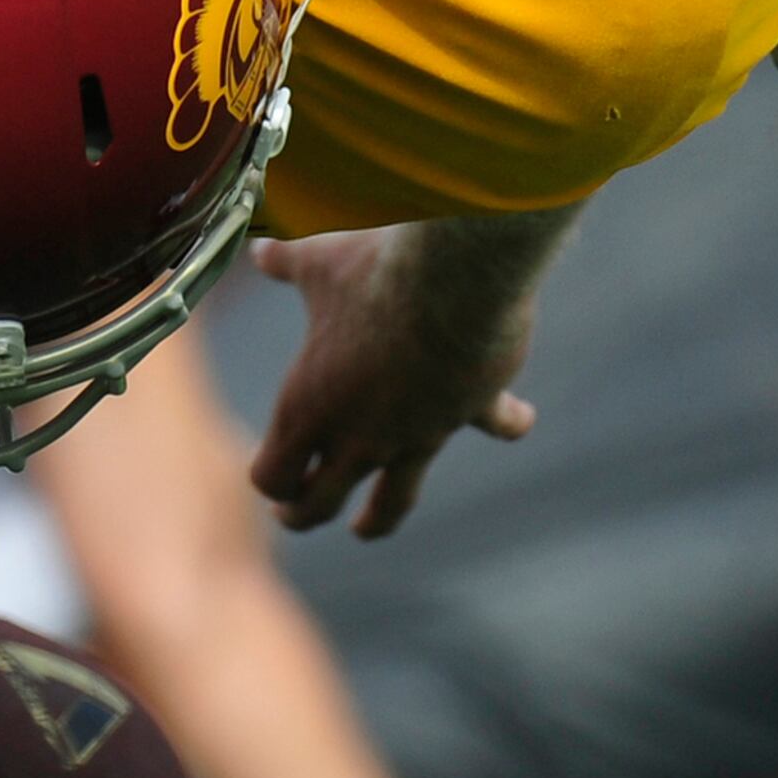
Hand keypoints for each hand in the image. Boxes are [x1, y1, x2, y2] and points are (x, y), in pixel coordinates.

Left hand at [246, 231, 537, 536]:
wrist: (455, 280)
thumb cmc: (374, 272)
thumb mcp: (319, 261)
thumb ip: (288, 262)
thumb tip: (260, 249)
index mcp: (309, 406)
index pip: (274, 474)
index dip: (270, 481)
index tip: (271, 478)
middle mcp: (358, 435)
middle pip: (320, 502)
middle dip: (304, 513)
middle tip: (295, 513)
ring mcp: (415, 433)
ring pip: (392, 500)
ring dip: (377, 519)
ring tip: (366, 528)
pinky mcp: (469, 412)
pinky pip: (495, 426)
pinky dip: (507, 421)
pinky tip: (518, 417)